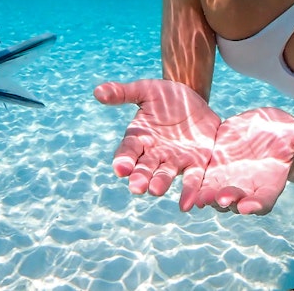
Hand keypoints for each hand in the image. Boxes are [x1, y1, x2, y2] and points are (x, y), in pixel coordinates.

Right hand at [93, 79, 220, 210]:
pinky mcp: (196, 163)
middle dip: (140, 178)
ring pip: (165, 176)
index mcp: (139, 139)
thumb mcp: (146, 90)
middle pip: (143, 169)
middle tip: (137, 187)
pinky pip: (192, 179)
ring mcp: (174, 161)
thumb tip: (97, 92)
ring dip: (160, 184)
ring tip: (155, 191)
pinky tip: (188, 204)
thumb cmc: (166, 96)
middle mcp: (153, 154)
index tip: (120, 167)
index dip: (123, 160)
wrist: (195, 97)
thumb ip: (123, 93)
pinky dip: (189, 192)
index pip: (127, 152)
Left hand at [195, 108, 293, 214]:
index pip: (263, 201)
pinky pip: (201, 179)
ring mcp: (229, 179)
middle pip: (236, 200)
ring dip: (207, 197)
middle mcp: (248, 186)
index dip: (255, 205)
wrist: (266, 126)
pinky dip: (193, 185)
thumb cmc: (288, 135)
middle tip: (220, 199)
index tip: (247, 207)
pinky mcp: (213, 168)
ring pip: (215, 193)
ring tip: (199, 197)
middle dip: (227, 201)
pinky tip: (185, 188)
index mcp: (270, 183)